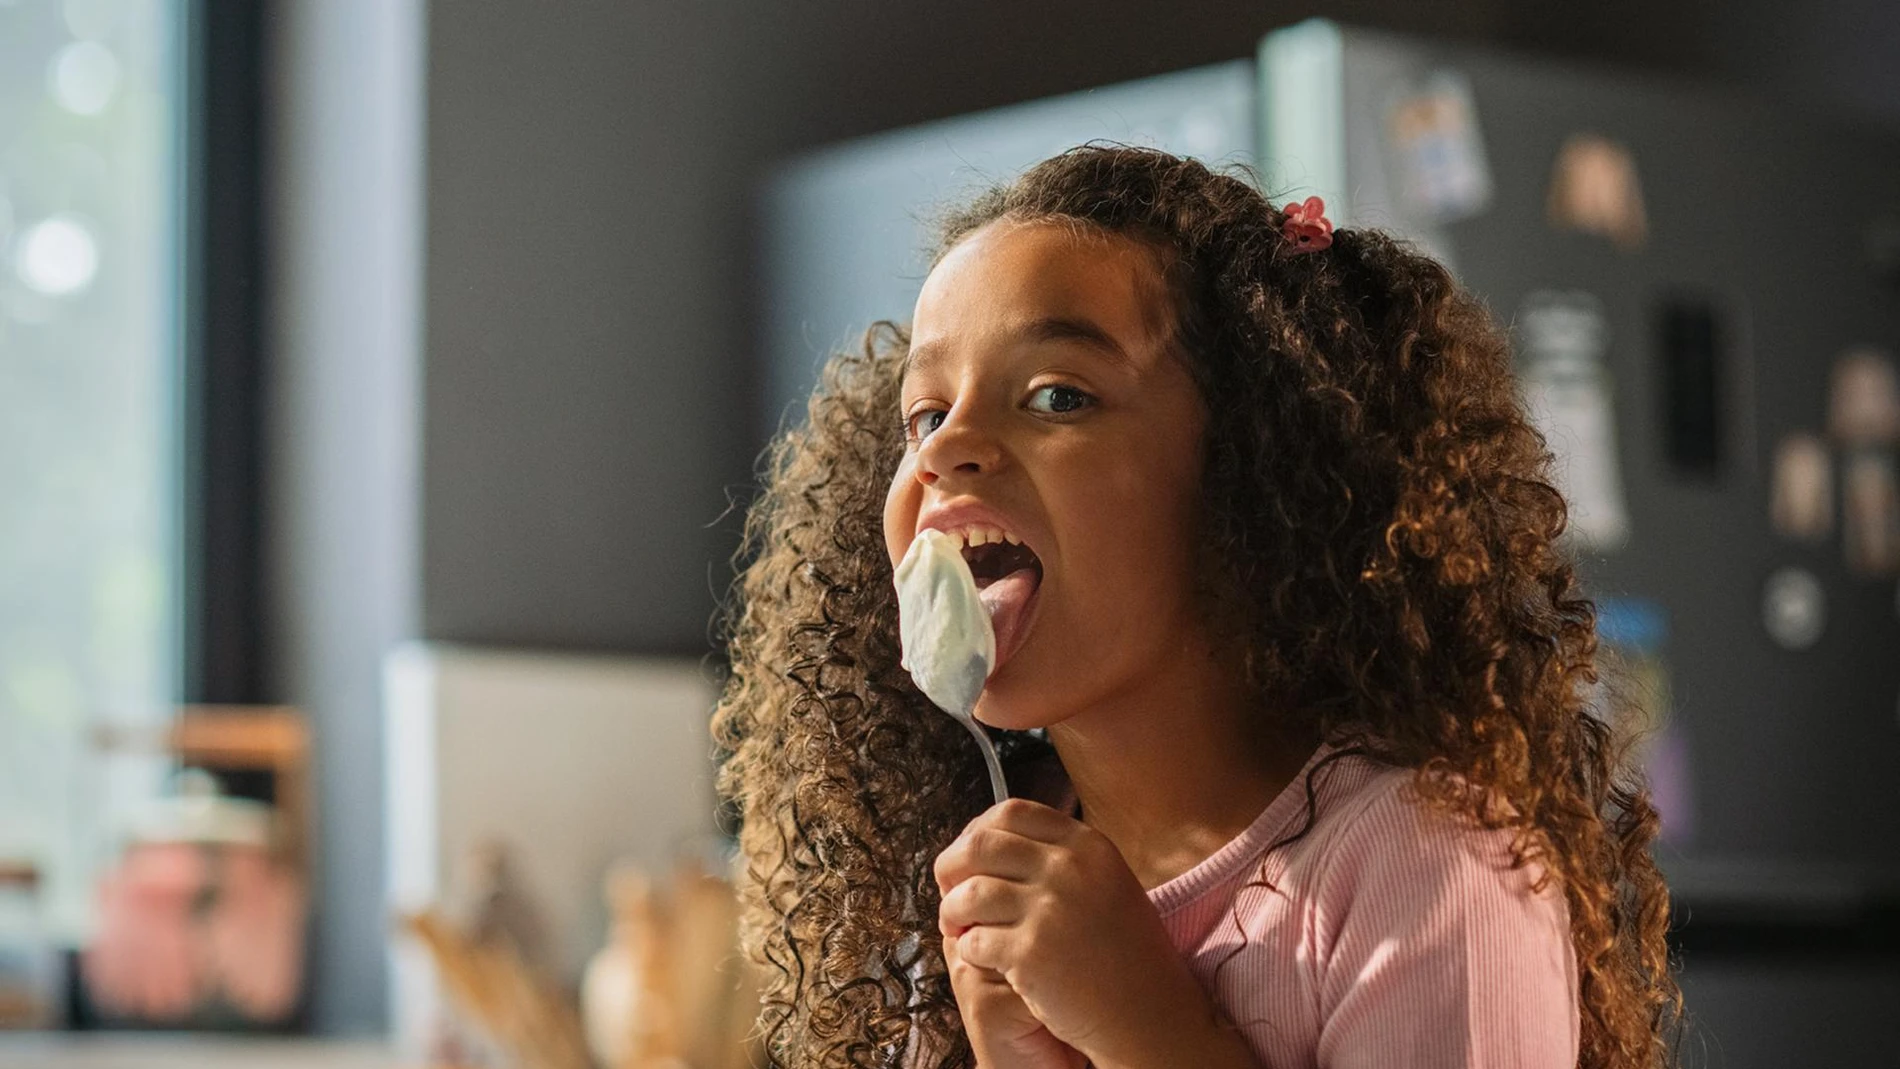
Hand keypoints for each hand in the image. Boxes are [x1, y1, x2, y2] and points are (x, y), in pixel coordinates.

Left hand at [934, 799, 1215, 1068]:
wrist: (1150, 1014)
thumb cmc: (1124, 954)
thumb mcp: (1106, 883)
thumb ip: (1059, 858)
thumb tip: (989, 843)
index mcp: (1087, 845)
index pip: (1011, 812)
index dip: (977, 830)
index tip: (968, 854)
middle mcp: (1069, 869)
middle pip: (980, 845)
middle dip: (952, 865)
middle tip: (947, 888)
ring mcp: (1051, 910)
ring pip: (969, 893)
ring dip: (953, 910)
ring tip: (957, 926)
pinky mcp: (1032, 954)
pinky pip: (974, 941)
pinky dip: (969, 949)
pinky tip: (981, 958)